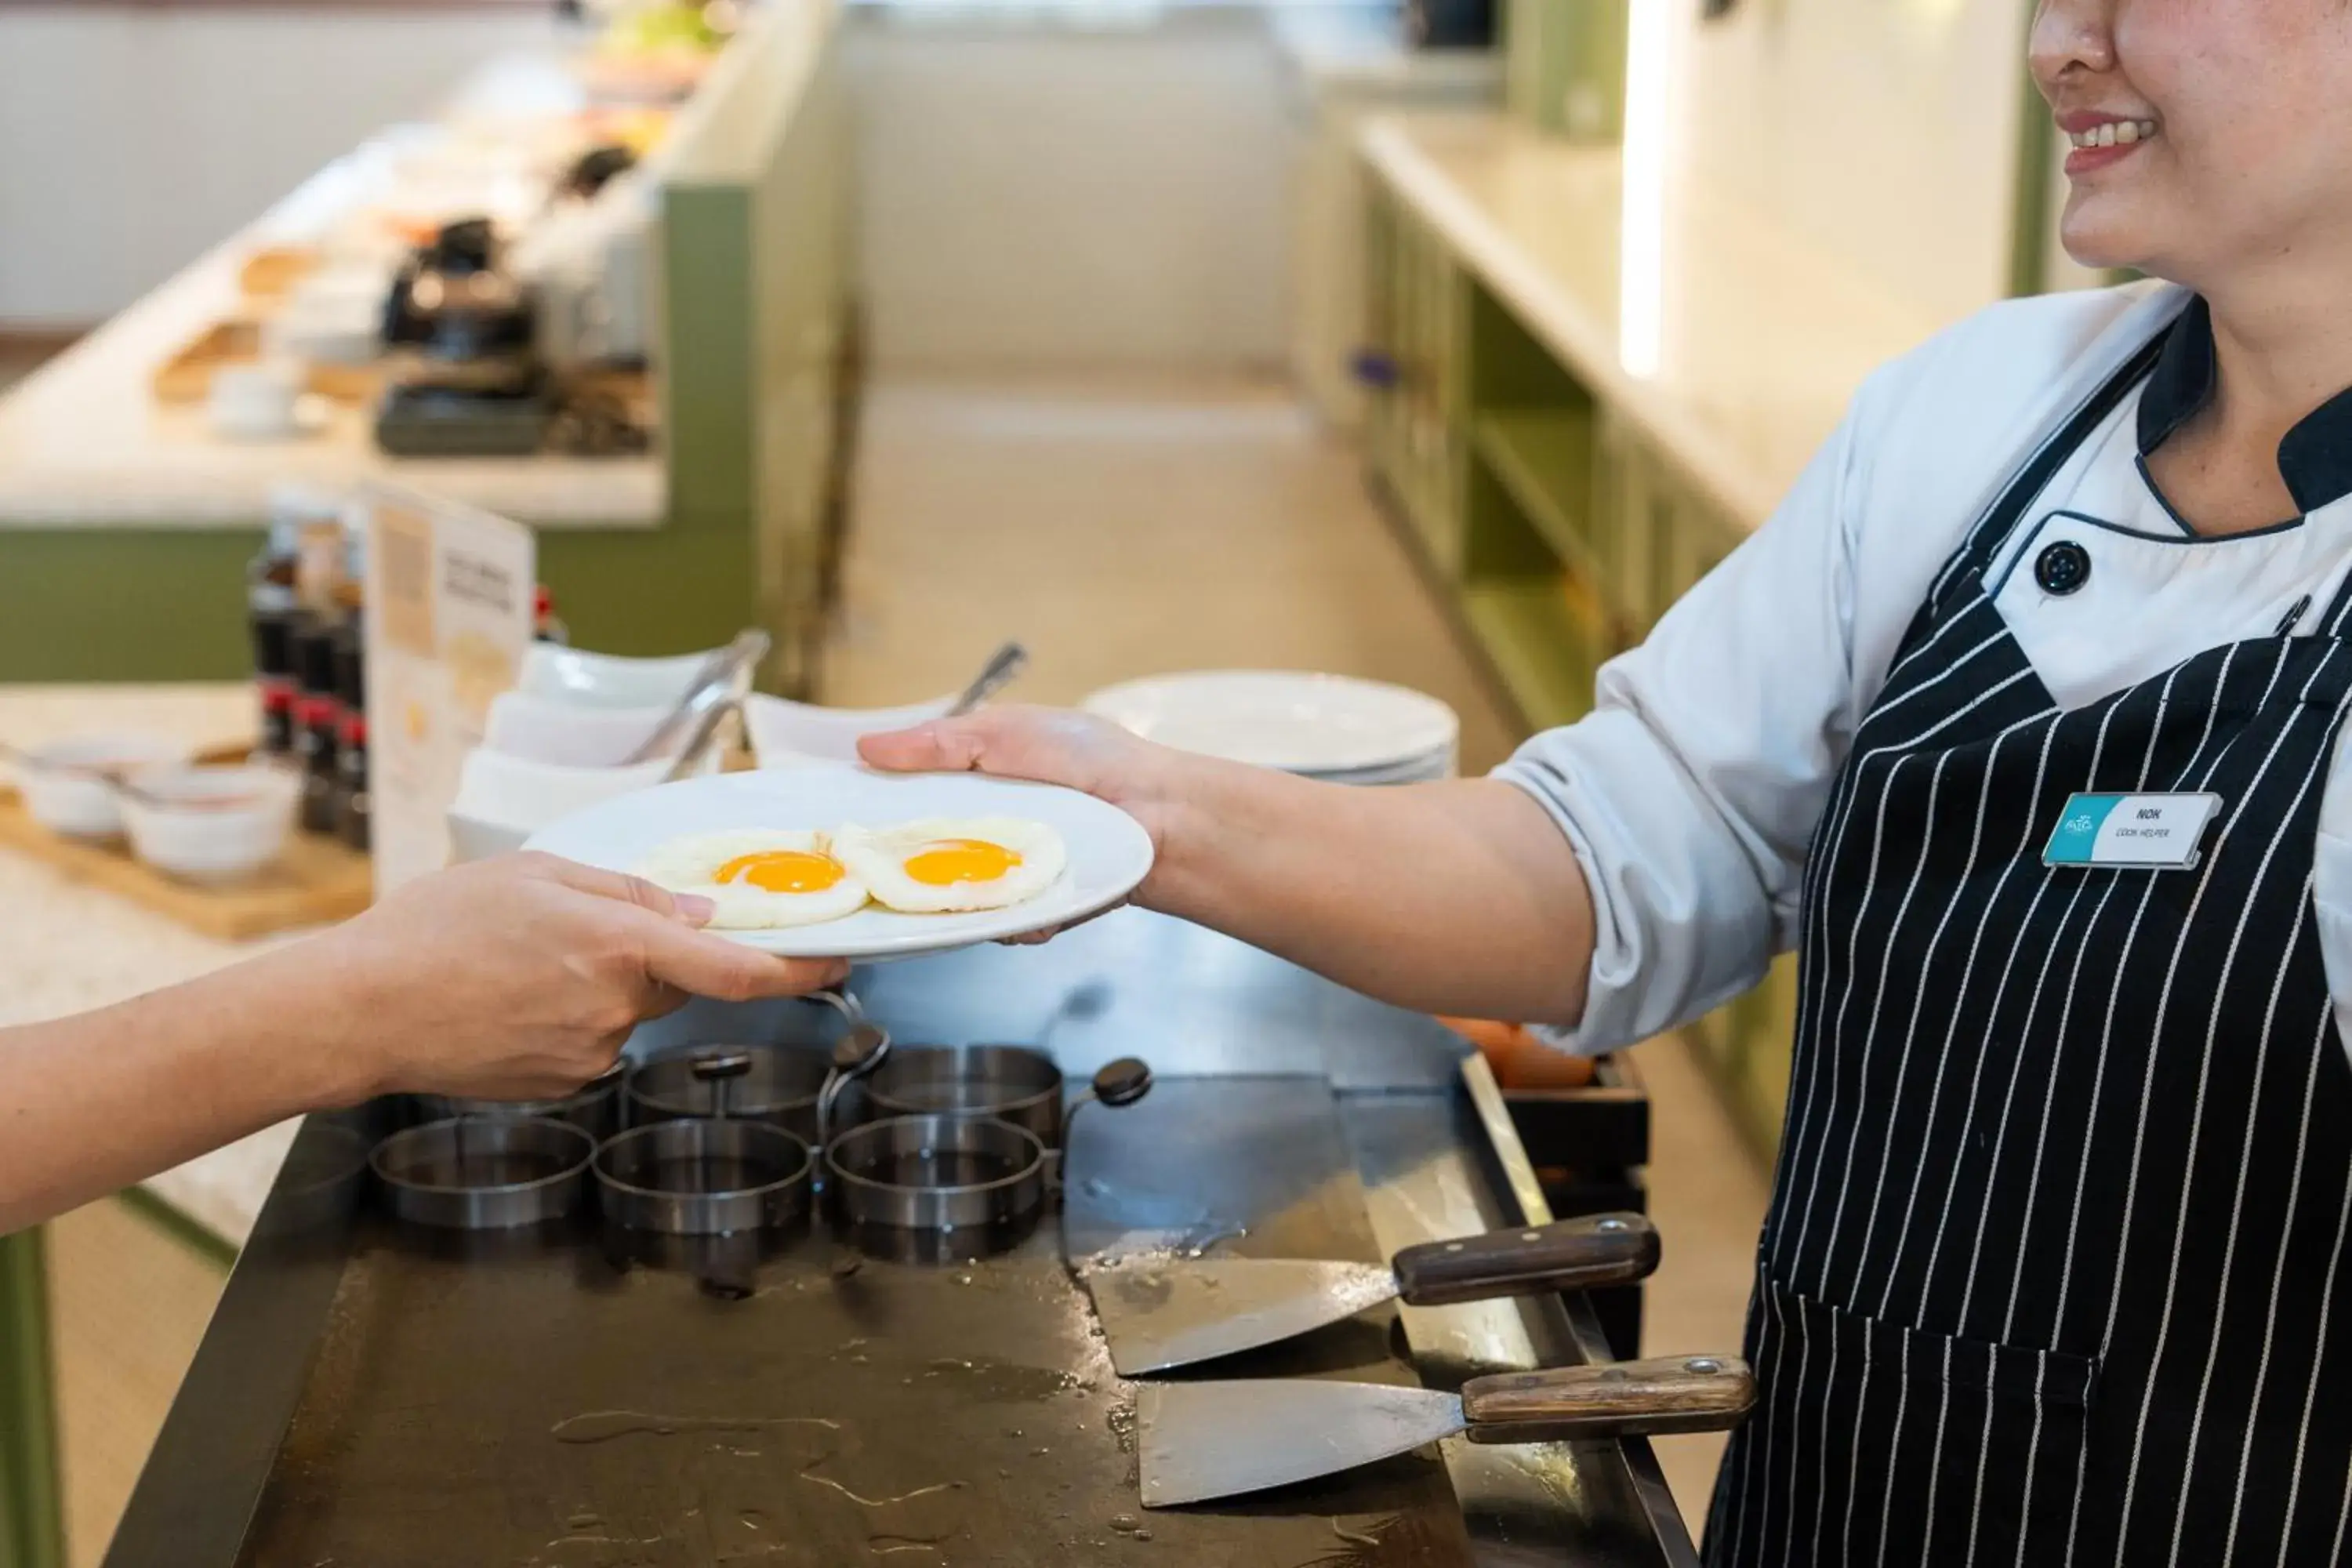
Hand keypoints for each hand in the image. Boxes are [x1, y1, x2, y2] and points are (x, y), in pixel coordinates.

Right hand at [311, 852, 847, 1101]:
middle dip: (647, 954)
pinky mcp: (561, 1085)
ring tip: (514, 964)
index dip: (798, 968)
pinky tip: (506, 1000)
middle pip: (673, 981)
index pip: (737, 968)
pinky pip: (589, 1040)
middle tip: (570, 930)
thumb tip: (697, 914)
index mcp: (618, 947)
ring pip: (626, 1011)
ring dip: (596, 985)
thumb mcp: (535, 874)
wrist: (359, 1011)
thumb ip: (627, 892)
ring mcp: (588, 1055)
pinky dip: (565, 1017)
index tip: (839, 959)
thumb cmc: (435, 929)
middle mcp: (615, 1009)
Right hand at [858, 705, 1191, 920]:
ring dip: (953, 898)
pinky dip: (1012, 920)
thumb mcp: (1006, 731)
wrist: (1161, 807)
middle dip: (895, 869)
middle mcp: (981, 838)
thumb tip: (867, 747)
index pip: (903, 808)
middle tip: (871, 869)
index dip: (870, 817)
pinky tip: (1028, 909)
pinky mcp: (1036, 912)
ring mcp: (1007, 878)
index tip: (836, 825)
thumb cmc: (1091, 758)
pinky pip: (1005, 926)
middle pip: (918, 863)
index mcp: (969, 788)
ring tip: (954, 887)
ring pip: (957, 901)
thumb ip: (938, 742)